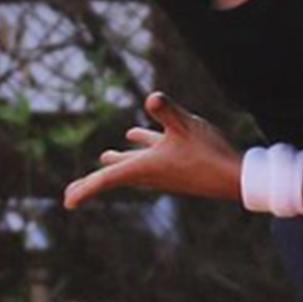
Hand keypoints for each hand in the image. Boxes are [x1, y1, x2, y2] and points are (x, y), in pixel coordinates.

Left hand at [63, 91, 240, 210]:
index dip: (85, 189)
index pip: (107, 180)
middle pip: (114, 178)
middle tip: (71, 196)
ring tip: (104, 156)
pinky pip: (150, 157)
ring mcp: (163, 171)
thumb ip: (168, 111)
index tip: (67, 203)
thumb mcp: (187, 125)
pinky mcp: (176, 165)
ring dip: (116, 163)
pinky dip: (140, 148)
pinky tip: (137, 133)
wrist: (235, 177)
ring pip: (132, 167)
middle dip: (92, 184)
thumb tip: (152, 97)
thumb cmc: (210, 153)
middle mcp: (150, 173)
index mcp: (145, 168)